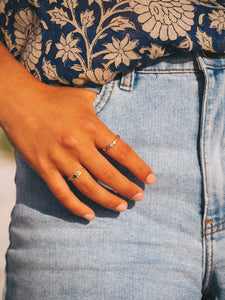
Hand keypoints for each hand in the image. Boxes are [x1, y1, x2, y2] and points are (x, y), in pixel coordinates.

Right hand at [0, 58, 155, 220]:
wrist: (19, 101)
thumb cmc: (54, 97)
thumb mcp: (83, 96)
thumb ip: (102, 108)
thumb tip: (116, 116)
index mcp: (91, 126)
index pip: (122, 152)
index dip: (139, 168)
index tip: (150, 179)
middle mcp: (77, 144)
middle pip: (109, 174)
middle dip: (127, 189)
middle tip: (138, 197)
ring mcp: (59, 158)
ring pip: (88, 187)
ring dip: (107, 200)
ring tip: (121, 207)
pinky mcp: (44, 168)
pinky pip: (62, 193)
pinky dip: (76, 207)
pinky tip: (89, 215)